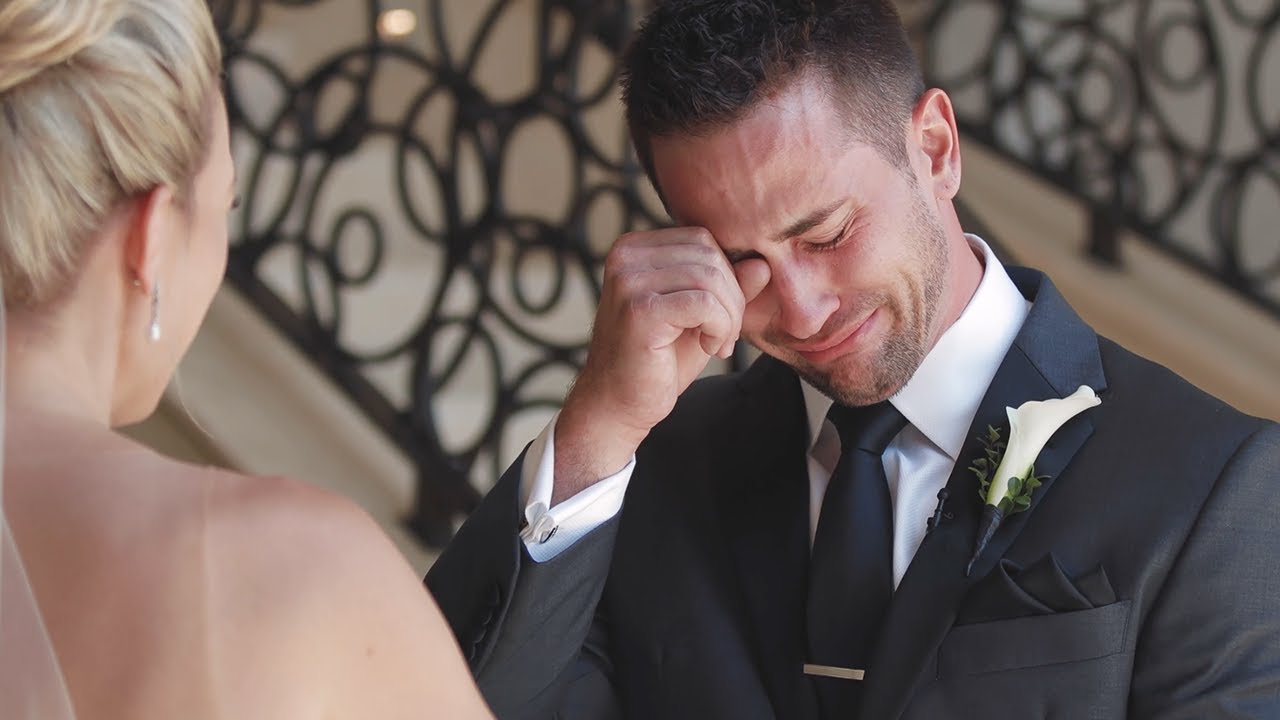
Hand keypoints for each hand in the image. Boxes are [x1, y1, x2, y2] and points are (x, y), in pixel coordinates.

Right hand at [553, 228, 769, 502]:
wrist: (617, 407)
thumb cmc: (658, 362)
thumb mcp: (701, 316)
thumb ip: (728, 286)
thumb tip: (762, 262)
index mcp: (634, 248)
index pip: (703, 238)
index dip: (727, 276)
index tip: (723, 318)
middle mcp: (625, 256)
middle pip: (709, 255)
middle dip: (732, 298)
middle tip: (725, 337)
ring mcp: (629, 281)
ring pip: (711, 278)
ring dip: (728, 317)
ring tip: (718, 345)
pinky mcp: (639, 310)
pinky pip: (705, 303)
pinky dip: (720, 328)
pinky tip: (710, 349)